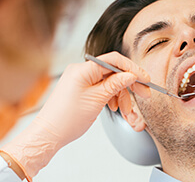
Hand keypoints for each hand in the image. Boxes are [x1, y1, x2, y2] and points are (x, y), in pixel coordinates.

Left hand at [1, 52, 150, 179]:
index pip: (114, 61)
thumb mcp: (97, 100)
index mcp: (83, 69)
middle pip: (113, 72)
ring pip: (109, 83)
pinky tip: (116, 107)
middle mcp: (81, 71)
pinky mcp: (81, 88)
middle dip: (130, 84)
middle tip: (144, 93)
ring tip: (127, 110)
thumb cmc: (67, 119)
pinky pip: (102, 89)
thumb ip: (116, 84)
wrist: (49, 134)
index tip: (145, 78)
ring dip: (121, 95)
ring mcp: (81, 80)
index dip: (133, 68)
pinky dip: (111, 97)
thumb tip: (131, 75)